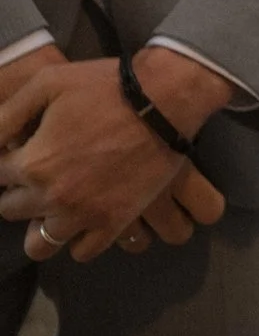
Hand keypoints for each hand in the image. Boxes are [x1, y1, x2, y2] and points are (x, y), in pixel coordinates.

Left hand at [0, 47, 229, 261]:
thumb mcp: (47, 83)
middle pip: (10, 209)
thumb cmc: (105, 87)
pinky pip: (82, 251)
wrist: (166, 100)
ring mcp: (84, 214)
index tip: (19, 153)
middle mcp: (51, 197)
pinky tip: (82, 218)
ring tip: (54, 204)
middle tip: (39, 173)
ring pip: (40, 244)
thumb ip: (7, 115)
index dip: (5, 162)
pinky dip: (77, 240)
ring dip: (40, 223)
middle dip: (17, 191)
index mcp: (32, 163)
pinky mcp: (114, 221)